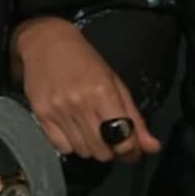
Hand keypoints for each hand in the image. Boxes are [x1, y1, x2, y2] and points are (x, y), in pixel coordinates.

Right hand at [12, 16, 159, 162]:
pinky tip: (72, 129)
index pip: (122, 141)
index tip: (130, 149)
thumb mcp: (116, 83)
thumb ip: (135, 118)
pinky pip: (62, 147)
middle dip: (110, 149)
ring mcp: (58, 111)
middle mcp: (80, 104)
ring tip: (89, 129)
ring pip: (83, 152)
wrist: (46, 43)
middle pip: (102, 152)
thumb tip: (153, 147)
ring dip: (91, 147)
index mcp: (103, 93)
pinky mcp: (41, 115)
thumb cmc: (85, 60)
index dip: (130, 151)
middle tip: (109, 137)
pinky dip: (71, 144)